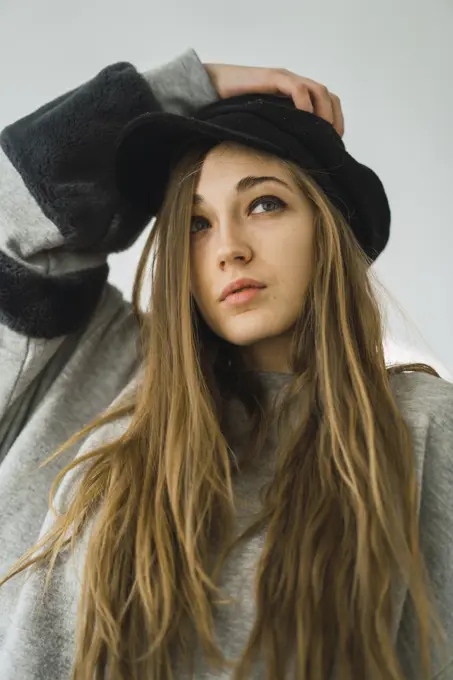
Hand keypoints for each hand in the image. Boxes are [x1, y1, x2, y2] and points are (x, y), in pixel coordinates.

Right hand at [204, 63, 344, 137]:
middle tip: (331, 142)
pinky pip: (297, 89)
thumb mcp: (263, 125)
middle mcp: (294, 84)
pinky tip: (303, 119)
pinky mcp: (273, 78)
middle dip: (334, 120)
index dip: (335, 122)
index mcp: (295, 95)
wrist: (211, 85)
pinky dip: (305, 104)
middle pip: (328, 97)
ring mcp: (285, 79)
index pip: (327, 104)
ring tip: (321, 133)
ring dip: (324, 114)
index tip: (333, 145)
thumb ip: (278, 134)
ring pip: (319, 91)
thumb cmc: (234, 108)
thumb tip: (292, 162)